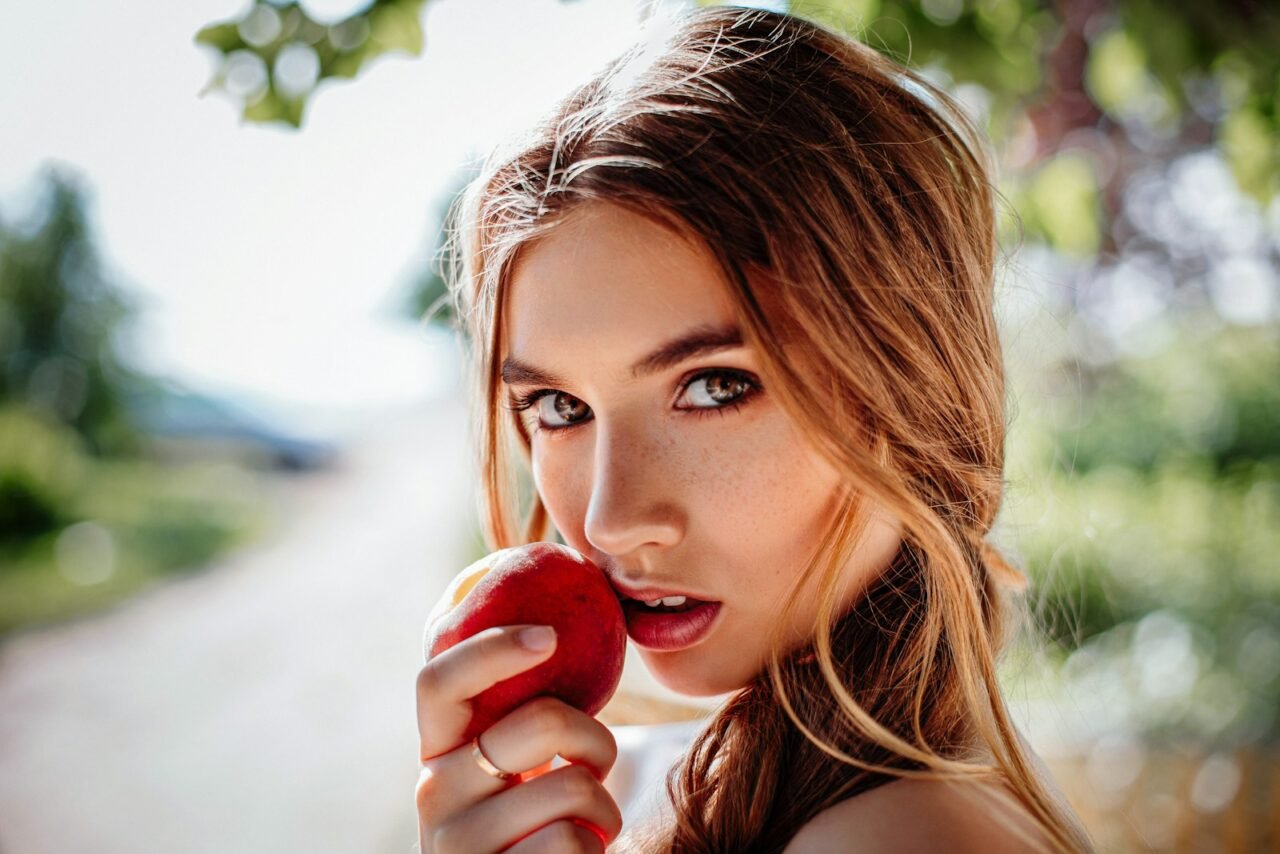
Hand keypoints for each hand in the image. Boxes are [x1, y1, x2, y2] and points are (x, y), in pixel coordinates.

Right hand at [416, 624, 623, 852]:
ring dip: (603, 810)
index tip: (549, 635)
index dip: (491, 648)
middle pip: (537, 721)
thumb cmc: (531, 829)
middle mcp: (433, 794)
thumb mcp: (510, 773)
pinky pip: (572, 842)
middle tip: (597, 768)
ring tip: (585, 831)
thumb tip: (556, 628)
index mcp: (437, 753)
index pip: (437, 682)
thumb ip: (517, 719)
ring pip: (571, 786)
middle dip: (594, 739)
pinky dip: (593, 851)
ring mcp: (457, 844)